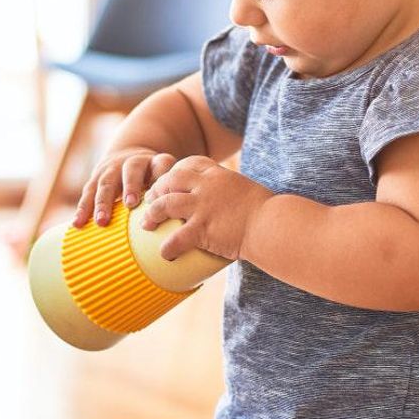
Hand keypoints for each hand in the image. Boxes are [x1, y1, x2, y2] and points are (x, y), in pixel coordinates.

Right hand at [73, 147, 177, 227]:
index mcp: (154, 162)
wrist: (127, 156)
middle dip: (131, 186)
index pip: (161, 163)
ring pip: (106, 182)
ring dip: (103, 202)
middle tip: (131, 204)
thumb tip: (184, 226)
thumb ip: (172, 195)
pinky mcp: (95, 178)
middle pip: (132, 170)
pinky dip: (82, 208)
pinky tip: (77, 224)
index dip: (162, 174)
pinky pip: (87, 192)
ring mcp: (111, 169)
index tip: (162, 191)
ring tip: (102, 221)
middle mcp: (132, 162)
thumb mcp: (165, 179)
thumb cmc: (152, 179)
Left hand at [140, 156, 273, 260]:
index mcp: (218, 174)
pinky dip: (168, 247)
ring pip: (165, 204)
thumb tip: (230, 201)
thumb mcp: (246, 190)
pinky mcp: (202, 229)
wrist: (272, 225)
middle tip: (150, 202)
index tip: (169, 181)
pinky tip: (165, 254)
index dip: (174, 172)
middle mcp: (207, 186)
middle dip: (157, 190)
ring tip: (146, 225)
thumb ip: (231, 191)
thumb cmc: (267, 212)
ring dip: (152, 214)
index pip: (188, 164)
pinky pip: (176, 238)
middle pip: (170, 180)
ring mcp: (202, 207)